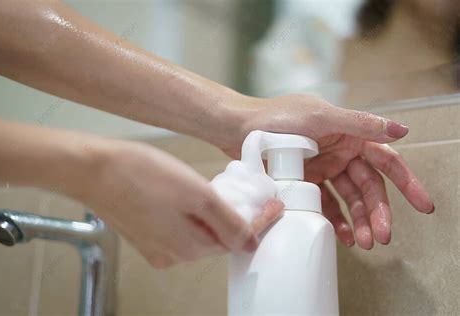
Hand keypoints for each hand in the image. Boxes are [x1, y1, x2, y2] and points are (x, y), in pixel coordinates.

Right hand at [82, 139, 283, 267]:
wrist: (93, 168)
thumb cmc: (138, 174)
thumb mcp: (196, 193)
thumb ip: (227, 221)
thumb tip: (251, 241)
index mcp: (189, 248)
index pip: (238, 240)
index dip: (260, 220)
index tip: (275, 205)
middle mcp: (173, 255)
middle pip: (218, 238)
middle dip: (237, 216)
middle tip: (249, 192)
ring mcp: (156, 246)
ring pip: (199, 232)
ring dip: (214, 214)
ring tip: (220, 188)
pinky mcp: (145, 233)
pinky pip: (180, 227)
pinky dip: (192, 214)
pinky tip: (191, 194)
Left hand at [220, 94, 433, 249]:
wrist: (236, 129)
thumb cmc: (276, 117)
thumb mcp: (320, 117)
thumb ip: (358, 124)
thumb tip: (401, 131)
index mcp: (349, 135)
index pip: (385, 160)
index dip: (406, 182)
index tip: (423, 205)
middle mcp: (339, 152)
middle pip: (368, 186)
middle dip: (378, 211)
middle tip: (382, 236)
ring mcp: (322, 169)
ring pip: (349, 199)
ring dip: (359, 220)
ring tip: (364, 242)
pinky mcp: (304, 182)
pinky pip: (325, 204)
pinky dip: (335, 219)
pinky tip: (342, 235)